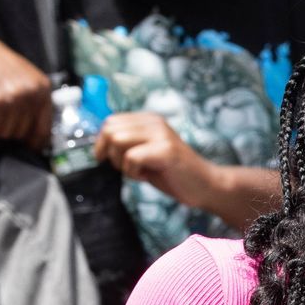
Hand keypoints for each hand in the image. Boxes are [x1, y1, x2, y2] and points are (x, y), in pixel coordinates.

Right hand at [0, 28, 51, 147]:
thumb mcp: (22, 80)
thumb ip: (31, 104)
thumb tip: (34, 137)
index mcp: (43, 89)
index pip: (44, 130)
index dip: (33, 143)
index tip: (25, 148)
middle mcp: (32, 93)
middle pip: (22, 134)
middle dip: (6, 131)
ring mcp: (13, 97)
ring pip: (6, 134)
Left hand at [94, 112, 219, 212]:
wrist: (205, 185)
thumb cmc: (173, 172)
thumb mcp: (147, 152)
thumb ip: (128, 143)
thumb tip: (99, 145)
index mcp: (149, 120)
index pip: (110, 121)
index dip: (102, 143)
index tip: (108, 159)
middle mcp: (154, 122)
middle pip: (110, 129)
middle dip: (110, 153)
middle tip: (126, 168)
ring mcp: (161, 135)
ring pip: (117, 140)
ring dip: (121, 163)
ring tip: (138, 172)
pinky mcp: (166, 150)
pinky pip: (131, 157)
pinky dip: (133, 172)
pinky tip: (146, 177)